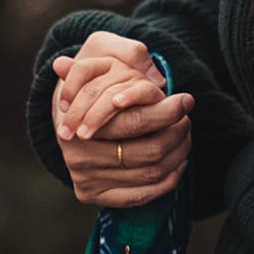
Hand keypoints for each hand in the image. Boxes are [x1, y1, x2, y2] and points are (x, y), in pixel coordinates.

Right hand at [49, 32, 193, 208]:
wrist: (66, 122)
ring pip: (149, 173)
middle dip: (176, 134)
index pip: (134, 122)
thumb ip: (122, 56)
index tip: (185, 100)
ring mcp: (85, 180)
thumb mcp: (98, 59)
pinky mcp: (91, 197)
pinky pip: (140, 196)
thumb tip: (141, 66)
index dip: (166, 112)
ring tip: (185, 137)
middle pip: (147, 151)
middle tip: (187, 119)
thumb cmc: (90, 87)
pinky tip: (178, 163)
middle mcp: (79, 157)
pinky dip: (167, 181)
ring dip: (177, 156)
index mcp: (79, 125)